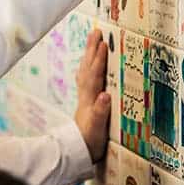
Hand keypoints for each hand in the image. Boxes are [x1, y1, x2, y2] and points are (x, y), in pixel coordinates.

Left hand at [74, 29, 111, 162]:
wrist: (78, 153)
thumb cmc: (90, 142)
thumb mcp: (98, 129)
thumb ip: (101, 112)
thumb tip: (105, 94)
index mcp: (91, 99)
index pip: (95, 75)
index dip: (99, 59)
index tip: (103, 43)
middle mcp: (86, 95)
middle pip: (88, 68)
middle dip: (92, 49)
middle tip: (96, 31)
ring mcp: (85, 98)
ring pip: (86, 71)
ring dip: (89, 55)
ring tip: (93, 40)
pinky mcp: (86, 102)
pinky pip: (86, 78)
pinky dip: (88, 68)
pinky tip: (89, 64)